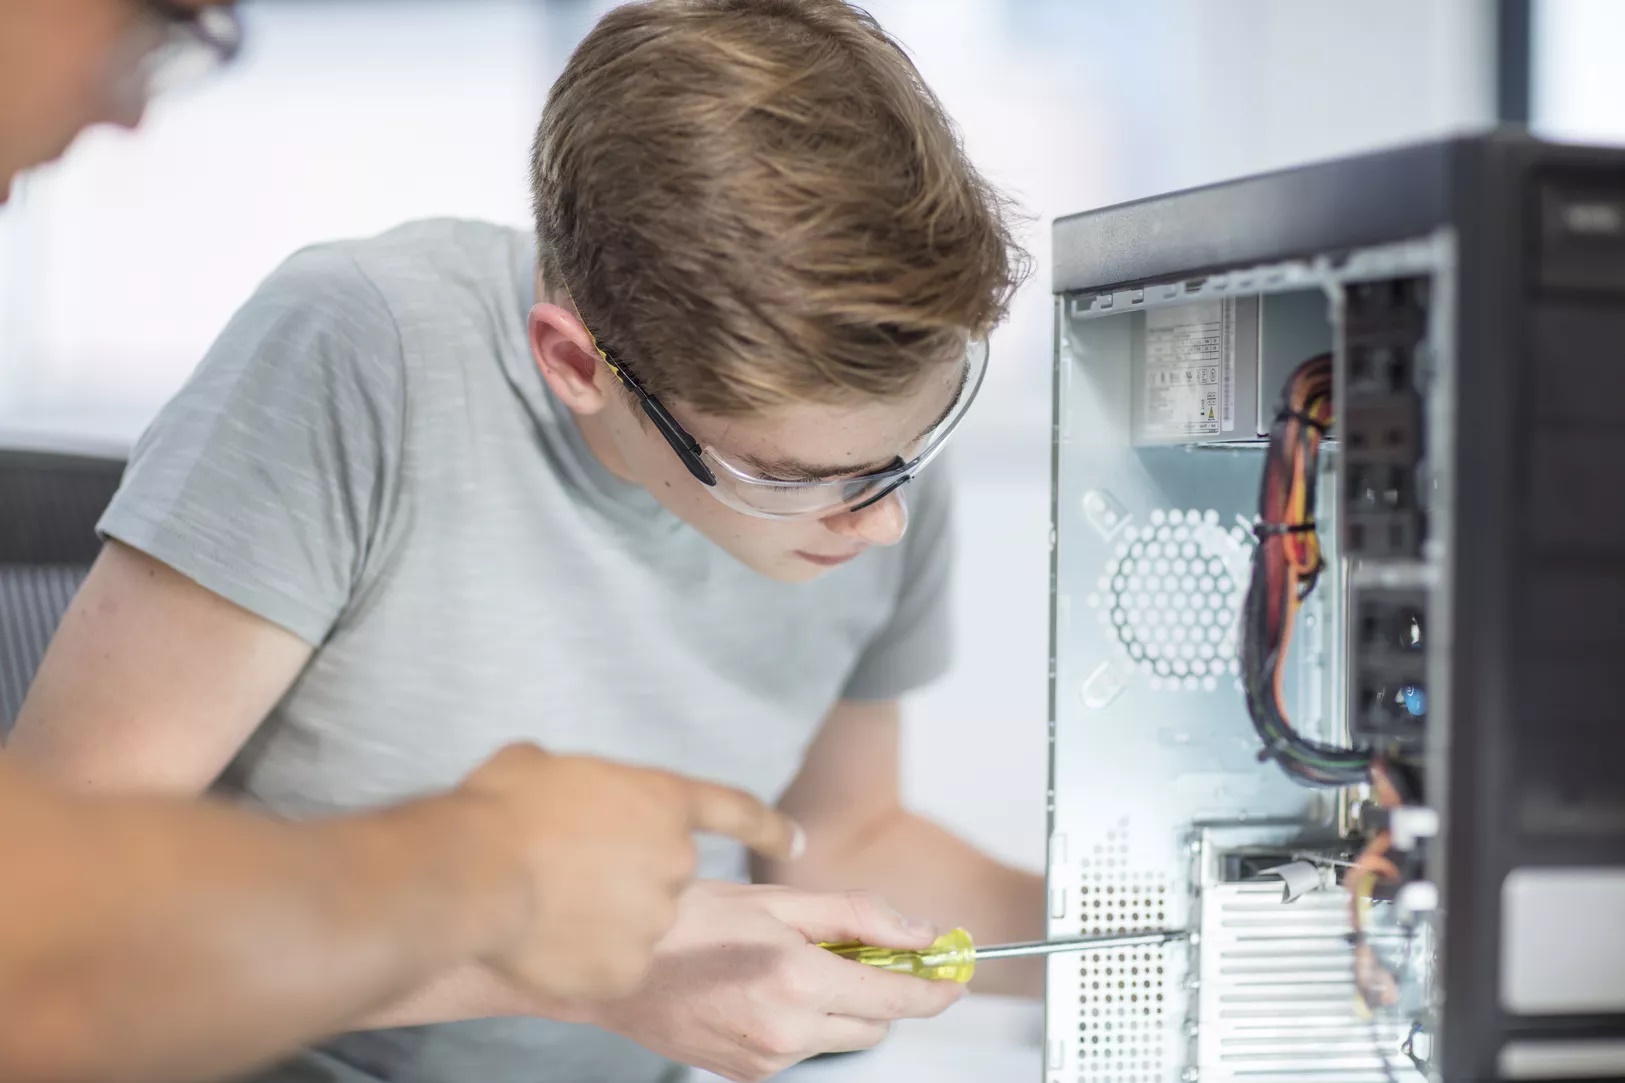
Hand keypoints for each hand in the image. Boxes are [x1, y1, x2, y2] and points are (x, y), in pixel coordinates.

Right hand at [455, 745, 799, 1002]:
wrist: (474, 874)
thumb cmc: (502, 809)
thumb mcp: (542, 765)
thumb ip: (581, 781)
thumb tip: (562, 790)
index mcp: (664, 801)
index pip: (738, 811)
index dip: (769, 827)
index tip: (793, 841)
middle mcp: (675, 859)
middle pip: (668, 874)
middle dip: (629, 876)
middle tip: (571, 872)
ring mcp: (656, 919)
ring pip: (640, 923)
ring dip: (605, 918)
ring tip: (550, 905)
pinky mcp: (630, 969)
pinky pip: (615, 965)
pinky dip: (587, 959)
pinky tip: (551, 942)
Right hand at [583, 881, 964, 1081]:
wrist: (616, 968)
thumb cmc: (686, 922)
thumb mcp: (778, 899)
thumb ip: (858, 916)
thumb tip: (918, 933)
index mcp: (797, 979)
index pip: (897, 999)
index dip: (935, 989)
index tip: (956, 977)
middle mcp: (786, 1030)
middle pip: (876, 1025)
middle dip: (877, 990)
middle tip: (854, 951)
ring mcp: (767, 1060)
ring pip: (839, 1038)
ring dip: (835, 1005)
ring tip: (788, 963)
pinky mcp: (749, 1076)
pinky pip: (801, 1049)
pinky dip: (800, 1021)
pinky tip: (764, 988)